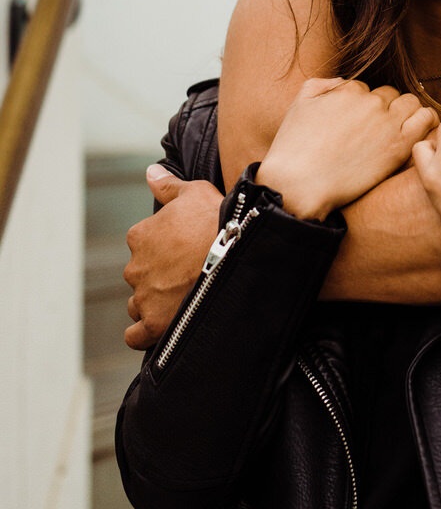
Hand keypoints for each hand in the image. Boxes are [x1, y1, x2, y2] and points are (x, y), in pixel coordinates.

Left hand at [124, 168, 222, 349]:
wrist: (237, 250)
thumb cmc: (216, 218)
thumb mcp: (194, 192)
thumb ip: (167, 185)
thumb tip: (150, 173)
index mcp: (140, 236)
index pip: (142, 246)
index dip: (163, 249)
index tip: (183, 251)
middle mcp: (135, 267)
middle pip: (141, 276)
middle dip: (158, 277)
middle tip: (188, 275)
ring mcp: (144, 296)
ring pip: (138, 303)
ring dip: (152, 303)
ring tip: (181, 300)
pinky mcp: (154, 322)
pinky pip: (136, 335)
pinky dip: (142, 334)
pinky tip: (158, 329)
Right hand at [257, 78, 437, 219]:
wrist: (299, 184)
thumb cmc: (294, 149)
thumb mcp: (299, 105)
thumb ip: (320, 85)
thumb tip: (342, 82)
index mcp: (349, 90)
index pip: (366, 90)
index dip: (363, 105)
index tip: (359, 122)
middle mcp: (370, 102)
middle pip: (389, 95)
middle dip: (385, 107)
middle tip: (378, 128)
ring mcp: (387, 123)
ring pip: (411, 103)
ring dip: (408, 111)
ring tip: (402, 127)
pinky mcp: (399, 146)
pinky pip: (425, 121)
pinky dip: (427, 121)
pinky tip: (422, 130)